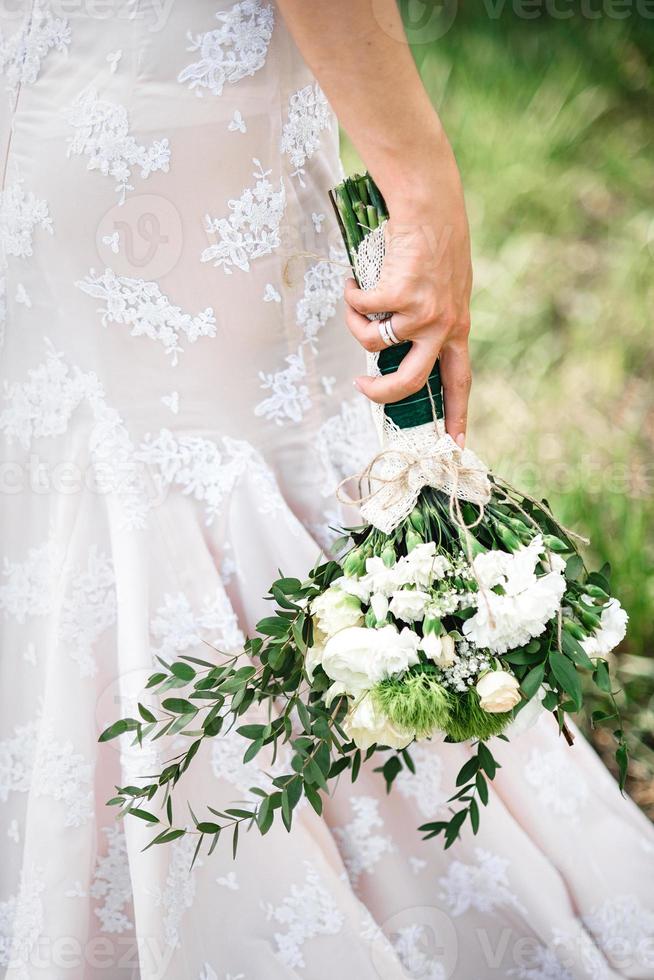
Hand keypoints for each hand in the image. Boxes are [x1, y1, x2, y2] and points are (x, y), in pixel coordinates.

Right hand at [343, 150, 472, 447]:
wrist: (431, 204)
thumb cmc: (435, 243)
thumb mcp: (445, 287)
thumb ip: (432, 317)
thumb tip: (397, 346)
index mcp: (458, 327)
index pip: (460, 382)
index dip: (457, 417)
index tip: (455, 447)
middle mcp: (443, 325)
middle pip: (412, 382)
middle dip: (381, 393)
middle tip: (362, 387)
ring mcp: (422, 311)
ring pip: (374, 343)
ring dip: (356, 323)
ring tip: (356, 302)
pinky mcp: (400, 294)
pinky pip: (362, 310)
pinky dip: (352, 296)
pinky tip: (355, 280)